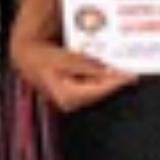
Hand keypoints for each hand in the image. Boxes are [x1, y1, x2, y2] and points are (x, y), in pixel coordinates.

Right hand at [13, 36, 136, 114]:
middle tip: (131, 72)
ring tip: (121, 70)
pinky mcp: (71, 95)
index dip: (118, 82)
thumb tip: (110, 72)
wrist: (27, 57)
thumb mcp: (67, 59)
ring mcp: (70, 100)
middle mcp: (70, 102)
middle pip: (100, 92)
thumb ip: (89, 67)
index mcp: (68, 96)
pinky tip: (105, 70)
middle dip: (115, 81)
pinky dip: (99, 79)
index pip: (100, 90)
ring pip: (97, 90)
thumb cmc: (42, 58)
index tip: (132, 76)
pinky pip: (91, 87)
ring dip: (108, 80)